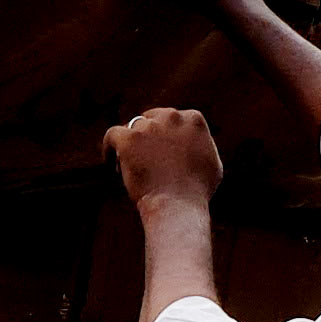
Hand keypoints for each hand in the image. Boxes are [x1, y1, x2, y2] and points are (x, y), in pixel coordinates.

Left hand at [106, 107, 222, 212]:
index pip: (172, 119)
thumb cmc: (197, 191)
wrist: (178, 204)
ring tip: (128, 168)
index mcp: (193, 119)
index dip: (163, 135)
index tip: (158, 151)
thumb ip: (201, 145)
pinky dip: (109, 148)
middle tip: (142, 159)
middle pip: (150, 120)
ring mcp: (149, 127)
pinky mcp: (128, 138)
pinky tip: (110, 162)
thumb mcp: (211, 163)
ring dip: (130, 146)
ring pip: (131, 129)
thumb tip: (191, 140)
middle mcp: (171, 117)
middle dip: (146, 138)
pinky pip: (112, 136)